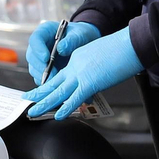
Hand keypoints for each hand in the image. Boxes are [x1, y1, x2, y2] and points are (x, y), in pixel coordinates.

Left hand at [24, 29, 142, 119]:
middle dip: (40, 93)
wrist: (130, 42)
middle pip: (54, 82)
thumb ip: (95, 69)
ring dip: (44, 103)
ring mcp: (81, 74)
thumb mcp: (102, 57)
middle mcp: (75, 65)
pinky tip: (58, 115)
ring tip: (33, 112)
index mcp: (78, 58)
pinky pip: (75, 98)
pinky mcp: (90, 82)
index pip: (63, 74)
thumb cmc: (122, 49)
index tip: (46, 91)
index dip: (53, 85)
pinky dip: (66, 107)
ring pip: (58, 91)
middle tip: (28, 100)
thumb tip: (96, 79)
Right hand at [26, 20, 98, 81]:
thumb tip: (60, 48)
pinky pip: (40, 78)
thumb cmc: (80, 35)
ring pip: (34, 69)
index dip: (38, 49)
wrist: (84, 44)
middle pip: (32, 56)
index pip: (35, 39)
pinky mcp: (43, 69)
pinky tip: (56, 84)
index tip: (46, 58)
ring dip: (43, 76)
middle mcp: (39, 45)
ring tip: (56, 80)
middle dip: (40, 66)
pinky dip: (46, 82)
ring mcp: (39, 58)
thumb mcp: (79, 34)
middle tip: (52, 73)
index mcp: (45, 32)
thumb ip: (71, 40)